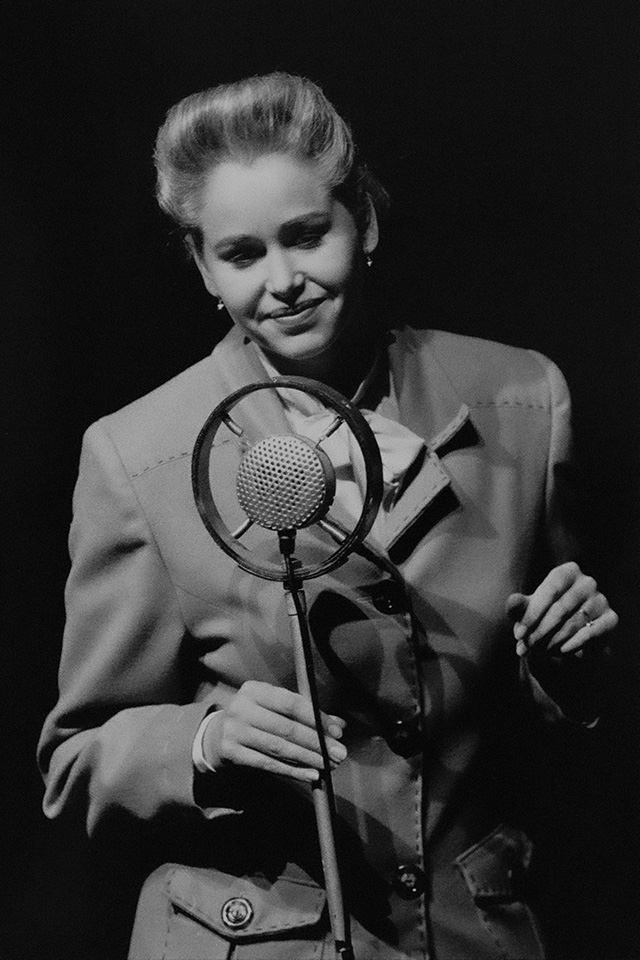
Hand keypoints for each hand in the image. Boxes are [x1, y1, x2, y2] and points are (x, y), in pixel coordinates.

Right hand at [202, 680, 346, 782]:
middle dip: (317, 742)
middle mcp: (242, 707)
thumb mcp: (274, 709)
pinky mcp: (231, 752)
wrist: (215, 735)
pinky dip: (292, 770)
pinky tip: (310, 774)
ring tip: (328, 765)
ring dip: (308, 758)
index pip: (291, 703)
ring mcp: (234, 730)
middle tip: (339, 753)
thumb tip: (339, 725)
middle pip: (286, 727)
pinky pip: (267, 764)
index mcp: (255, 690)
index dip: (317, 718)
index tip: (337, 732)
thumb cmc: (254, 719)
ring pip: (278, 747)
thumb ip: (305, 714)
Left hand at [506, 561, 617, 658]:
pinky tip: (560, 651)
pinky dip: (573, 645)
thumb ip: (518, 606)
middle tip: (525, 648)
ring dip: (552, 641)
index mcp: (567, 572)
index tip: (518, 635)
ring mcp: (601, 600)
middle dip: (539, 632)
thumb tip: (512, 603)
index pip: (549, 591)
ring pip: (572, 624)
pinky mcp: (611, 619)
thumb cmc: (544, 615)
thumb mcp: (528, 610)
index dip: (532, 614)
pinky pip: (590, 634)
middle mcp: (587, 582)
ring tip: (539, 651)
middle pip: (560, 610)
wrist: (570, 634)